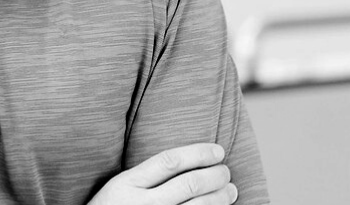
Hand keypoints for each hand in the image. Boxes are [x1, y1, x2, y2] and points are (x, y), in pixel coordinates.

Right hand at [87, 143, 237, 204]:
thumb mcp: (119, 186)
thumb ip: (146, 175)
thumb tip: (187, 161)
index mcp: (128, 184)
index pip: (171, 161)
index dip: (199, 153)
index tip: (218, 150)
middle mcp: (143, 204)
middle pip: (190, 185)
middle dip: (216, 176)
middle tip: (226, 172)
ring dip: (220, 197)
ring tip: (231, 190)